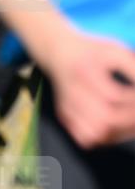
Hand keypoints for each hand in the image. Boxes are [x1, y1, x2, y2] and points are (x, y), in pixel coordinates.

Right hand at [43, 26, 134, 146]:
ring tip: (132, 124)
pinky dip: (103, 137)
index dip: (133, 101)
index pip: (114, 96)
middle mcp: (73, 92)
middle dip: (130, 120)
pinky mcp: (65, 116)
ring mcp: (67, 107)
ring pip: (95, 133)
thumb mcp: (115, 51)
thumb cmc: (91, 52)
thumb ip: (133, 68)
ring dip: (119, 132)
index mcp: (85, 72)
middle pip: (105, 118)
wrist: (60, 54)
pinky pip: (85, 137)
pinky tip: (116, 128)